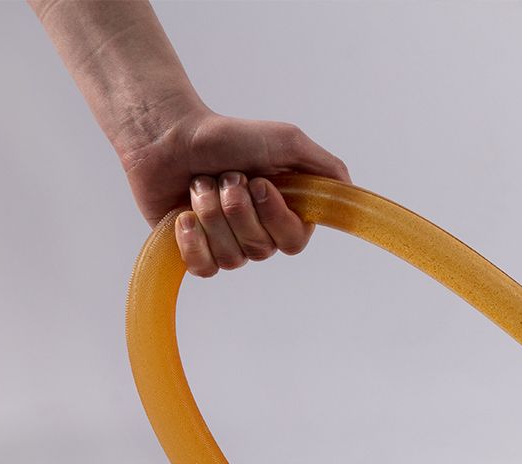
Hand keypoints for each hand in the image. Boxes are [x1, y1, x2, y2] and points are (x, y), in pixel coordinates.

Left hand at [119, 107, 349, 277]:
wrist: (169, 136)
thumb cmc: (229, 135)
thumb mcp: (288, 141)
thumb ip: (326, 168)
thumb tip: (351, 194)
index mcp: (285, 213)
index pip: (294, 241)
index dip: (275, 217)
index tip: (259, 183)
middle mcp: (260, 233)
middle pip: (261, 249)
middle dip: (237, 209)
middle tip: (225, 177)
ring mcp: (227, 245)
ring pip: (232, 257)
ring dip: (211, 214)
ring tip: (200, 184)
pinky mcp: (196, 252)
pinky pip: (204, 268)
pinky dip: (192, 241)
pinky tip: (183, 215)